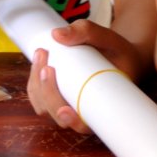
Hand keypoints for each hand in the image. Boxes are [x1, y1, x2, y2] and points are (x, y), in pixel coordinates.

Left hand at [26, 20, 142, 133]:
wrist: (121, 56)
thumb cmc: (119, 52)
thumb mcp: (110, 38)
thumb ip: (87, 31)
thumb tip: (56, 35)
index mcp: (102, 108)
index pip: (84, 126)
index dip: (71, 121)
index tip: (64, 110)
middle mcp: (83, 112)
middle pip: (56, 114)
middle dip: (46, 91)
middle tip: (47, 64)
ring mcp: (68, 104)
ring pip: (44, 106)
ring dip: (37, 84)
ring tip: (42, 55)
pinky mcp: (58, 96)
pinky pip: (39, 96)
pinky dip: (35, 81)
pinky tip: (39, 61)